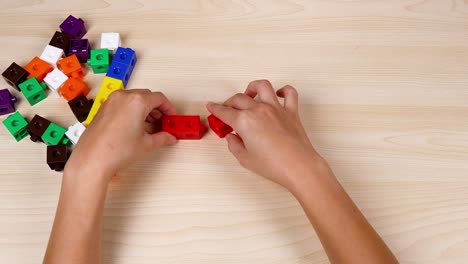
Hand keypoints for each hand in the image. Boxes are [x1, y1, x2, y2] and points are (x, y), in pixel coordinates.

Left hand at [66, 89, 176, 180]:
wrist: (92, 159)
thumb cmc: (116, 151)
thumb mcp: (146, 144)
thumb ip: (162, 138)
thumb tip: (168, 137)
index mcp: (137, 101)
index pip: (159, 98)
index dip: (168, 108)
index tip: (171, 117)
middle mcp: (123, 97)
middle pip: (147, 96)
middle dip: (157, 108)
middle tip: (163, 122)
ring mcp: (111, 101)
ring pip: (134, 99)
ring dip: (144, 109)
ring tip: (149, 126)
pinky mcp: (103, 109)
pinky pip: (122, 104)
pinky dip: (132, 111)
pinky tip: (134, 126)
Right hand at [206, 80, 325, 189]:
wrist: (298, 167)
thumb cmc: (274, 165)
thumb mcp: (245, 159)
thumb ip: (234, 145)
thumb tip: (232, 138)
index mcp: (244, 121)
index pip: (224, 112)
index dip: (215, 109)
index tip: (211, 107)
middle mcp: (259, 110)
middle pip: (238, 98)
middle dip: (229, 102)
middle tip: (226, 111)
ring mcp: (276, 109)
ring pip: (262, 86)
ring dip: (252, 87)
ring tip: (249, 95)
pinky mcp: (291, 112)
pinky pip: (289, 93)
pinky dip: (283, 90)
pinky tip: (277, 94)